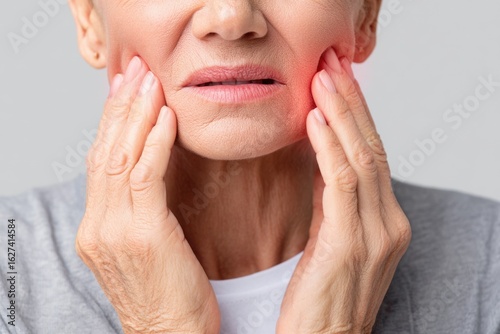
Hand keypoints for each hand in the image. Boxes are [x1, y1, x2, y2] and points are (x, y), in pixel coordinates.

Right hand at [75, 57, 219, 332]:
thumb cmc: (168, 295)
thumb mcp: (147, 247)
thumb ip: (140, 209)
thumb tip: (155, 168)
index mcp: (97, 229)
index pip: (99, 162)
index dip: (112, 122)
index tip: (126, 91)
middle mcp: (97, 226)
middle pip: (104, 152)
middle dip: (120, 108)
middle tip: (135, 72)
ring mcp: (114, 231)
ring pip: (119, 158)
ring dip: (135, 115)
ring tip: (149, 82)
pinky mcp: (143, 234)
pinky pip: (144, 176)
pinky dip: (153, 142)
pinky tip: (165, 117)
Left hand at [277, 47, 411, 333]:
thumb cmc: (322, 299)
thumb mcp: (332, 243)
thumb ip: (333, 203)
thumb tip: (322, 160)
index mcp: (386, 223)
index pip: (374, 156)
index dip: (356, 116)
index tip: (337, 83)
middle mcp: (388, 224)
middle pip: (372, 148)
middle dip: (351, 103)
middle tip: (332, 64)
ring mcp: (374, 234)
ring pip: (360, 158)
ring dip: (339, 114)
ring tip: (322, 79)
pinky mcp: (349, 244)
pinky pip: (340, 182)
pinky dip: (328, 146)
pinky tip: (312, 120)